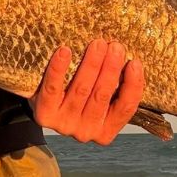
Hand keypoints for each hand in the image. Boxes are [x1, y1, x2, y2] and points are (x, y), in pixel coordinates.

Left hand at [28, 39, 143, 144]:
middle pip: (102, 95)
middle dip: (111, 68)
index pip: (125, 108)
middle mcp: (87, 132)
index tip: (135, 62)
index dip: (133, 85)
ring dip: (91, 64)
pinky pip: (53, 89)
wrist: (41, 106)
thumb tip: (133, 60)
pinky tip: (65, 51)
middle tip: (115, 46)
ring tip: (98, 44)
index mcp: (106, 131)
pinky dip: (59, 69)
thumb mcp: (99, 99)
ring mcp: (65, 125)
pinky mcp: (45, 114)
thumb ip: (114, 88)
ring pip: (81, 89)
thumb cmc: (77, 97)